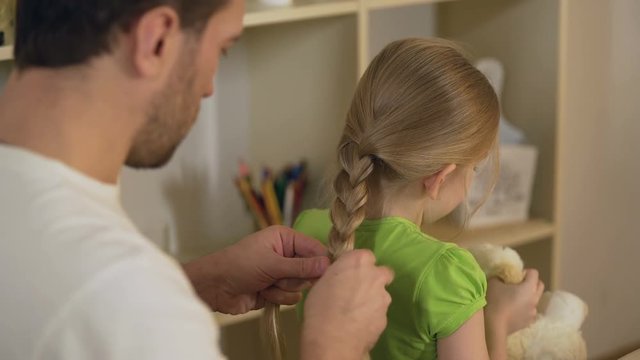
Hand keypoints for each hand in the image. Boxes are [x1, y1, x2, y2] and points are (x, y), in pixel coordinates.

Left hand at [183, 226, 330, 313]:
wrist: (215, 287)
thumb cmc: (240, 265)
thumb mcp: (272, 263)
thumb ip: (301, 266)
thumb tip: (328, 264)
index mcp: (285, 238)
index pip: (314, 248)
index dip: (321, 261)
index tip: (326, 273)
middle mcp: (286, 254)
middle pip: (310, 270)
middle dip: (295, 277)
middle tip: (279, 277)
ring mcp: (281, 273)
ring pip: (300, 286)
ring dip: (283, 289)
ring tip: (265, 284)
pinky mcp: (276, 290)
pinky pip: (290, 297)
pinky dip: (276, 297)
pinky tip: (261, 293)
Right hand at [301, 250, 393, 359]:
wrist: (333, 339)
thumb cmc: (320, 307)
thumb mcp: (321, 282)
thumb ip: (337, 275)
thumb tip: (340, 277)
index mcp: (358, 261)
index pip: (365, 255)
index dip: (357, 265)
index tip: (349, 274)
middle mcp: (375, 275)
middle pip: (381, 272)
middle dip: (373, 279)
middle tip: (357, 291)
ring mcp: (383, 297)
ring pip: (381, 294)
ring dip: (372, 299)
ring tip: (354, 312)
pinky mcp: (385, 317)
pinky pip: (379, 312)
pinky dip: (371, 316)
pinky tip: (357, 324)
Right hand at [485, 269, 544, 334]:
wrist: (495, 325)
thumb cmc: (495, 301)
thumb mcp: (493, 283)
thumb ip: (500, 276)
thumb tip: (502, 277)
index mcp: (529, 287)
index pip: (534, 273)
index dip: (525, 272)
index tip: (514, 277)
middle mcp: (535, 298)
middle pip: (539, 285)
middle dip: (531, 282)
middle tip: (518, 285)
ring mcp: (533, 311)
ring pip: (535, 299)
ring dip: (528, 296)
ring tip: (514, 300)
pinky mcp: (529, 322)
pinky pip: (530, 311)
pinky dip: (525, 308)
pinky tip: (514, 311)